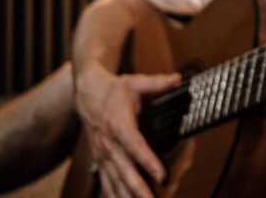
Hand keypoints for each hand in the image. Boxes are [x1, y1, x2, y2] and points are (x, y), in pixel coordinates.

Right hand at [75, 64, 179, 196]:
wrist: (87, 94)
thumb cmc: (115, 90)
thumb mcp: (136, 82)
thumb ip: (157, 83)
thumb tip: (178, 79)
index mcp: (119, 124)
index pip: (135, 146)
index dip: (149, 162)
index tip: (163, 176)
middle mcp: (109, 143)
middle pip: (125, 170)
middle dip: (139, 189)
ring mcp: (103, 155)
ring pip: (115, 182)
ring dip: (128, 197)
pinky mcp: (100, 161)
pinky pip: (107, 183)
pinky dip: (115, 197)